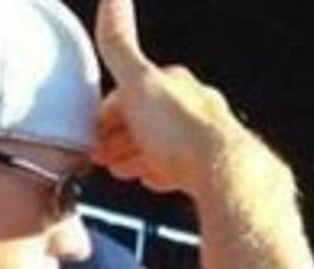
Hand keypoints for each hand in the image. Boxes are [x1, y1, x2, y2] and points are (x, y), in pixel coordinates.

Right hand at [91, 0, 270, 196]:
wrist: (220, 174)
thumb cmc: (182, 131)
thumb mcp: (138, 81)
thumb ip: (120, 44)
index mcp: (173, 83)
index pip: (131, 90)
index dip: (106, 110)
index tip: (92, 127)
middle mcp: (192, 107)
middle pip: (147, 117)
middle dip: (121, 133)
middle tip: (100, 151)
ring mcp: (201, 139)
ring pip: (162, 142)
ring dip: (137, 153)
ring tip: (120, 167)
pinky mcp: (207, 168)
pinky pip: (179, 167)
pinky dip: (160, 172)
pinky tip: (152, 178)